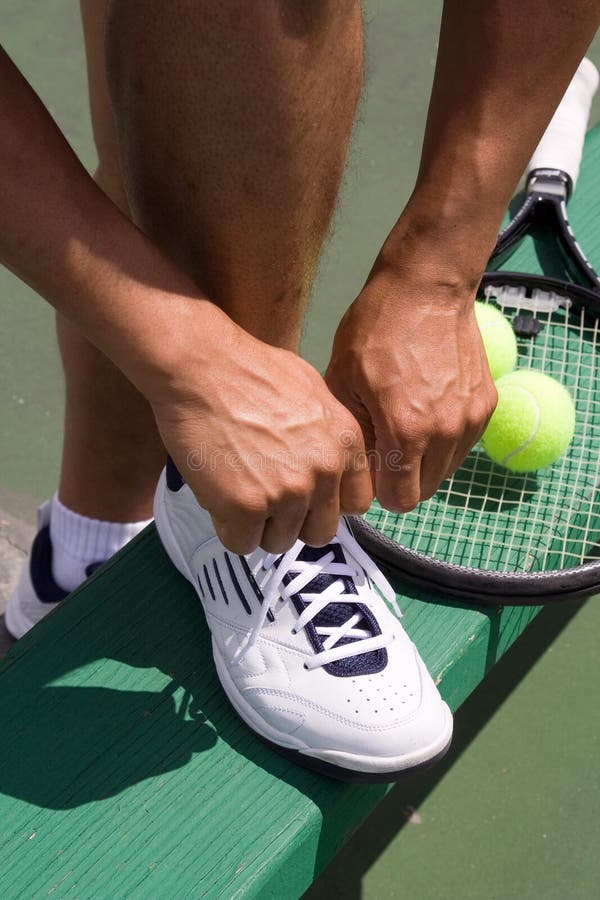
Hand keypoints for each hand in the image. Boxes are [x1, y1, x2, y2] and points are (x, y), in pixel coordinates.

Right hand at [145, 303, 371, 552]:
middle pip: (318, 532)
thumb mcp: (310, 389)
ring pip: (278, 541)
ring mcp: (287, 492)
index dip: (324, 504)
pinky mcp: (247, 507)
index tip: (303, 496)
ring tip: (236, 487)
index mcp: (345, 442)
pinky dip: (227, 526)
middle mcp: (324, 471)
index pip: (354, 504)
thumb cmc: (248, 369)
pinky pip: (241, 543)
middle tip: (264, 496)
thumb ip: (325, 432)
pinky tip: (217, 493)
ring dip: (257, 524)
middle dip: (292, 521)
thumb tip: (322, 460)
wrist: (201, 365)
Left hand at [325, 262, 496, 512]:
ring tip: (403, 428)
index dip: (378, 492)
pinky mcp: (487, 404)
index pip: (399, 500)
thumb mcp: (343, 381)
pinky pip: (463, 445)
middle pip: (423, 492)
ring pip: (445, 471)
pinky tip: (426, 411)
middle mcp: (445, 432)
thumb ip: (352, 435)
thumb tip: (353, 472)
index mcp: (406, 431)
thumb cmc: (376, 329)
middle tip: (382, 452)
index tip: (368, 473)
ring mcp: (471, 419)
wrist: (427, 286)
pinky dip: (444, 441)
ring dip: (424, 463)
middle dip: (400, 482)